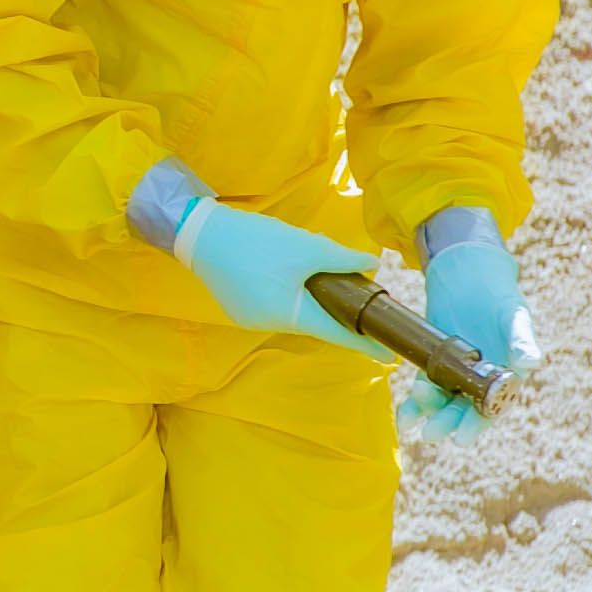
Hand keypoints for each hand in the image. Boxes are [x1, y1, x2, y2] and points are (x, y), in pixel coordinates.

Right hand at [169, 201, 386, 357]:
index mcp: (290, 315)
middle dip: (334, 307)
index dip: (364, 344)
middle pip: (314, 320)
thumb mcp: (307, 247)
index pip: (336, 334)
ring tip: (314, 268)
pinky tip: (287, 271)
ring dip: (309, 296)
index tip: (389, 356)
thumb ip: (342, 259)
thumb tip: (372, 264)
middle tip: (353, 290)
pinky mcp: (239, 308)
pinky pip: (275, 305)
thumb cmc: (259, 242)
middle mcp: (269, 324)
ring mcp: (251, 318)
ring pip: (294, 311)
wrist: (202, 234)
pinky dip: (289, 293)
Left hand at [403, 229, 537, 439]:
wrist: (471, 276)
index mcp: (506, 376)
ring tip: (412, 419)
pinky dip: (414, 403)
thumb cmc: (500, 297)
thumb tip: (532, 361)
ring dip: (428, 413)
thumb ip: (521, 339)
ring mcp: (458, 373)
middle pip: (464, 409)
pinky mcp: (436, 363)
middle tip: (431, 434)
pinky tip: (404, 416)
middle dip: (448, 422)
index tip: (462, 438)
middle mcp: (482, 380)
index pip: (492, 406)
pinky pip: (425, 387)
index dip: (477, 423)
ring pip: (443, 401)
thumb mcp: (513, 316)